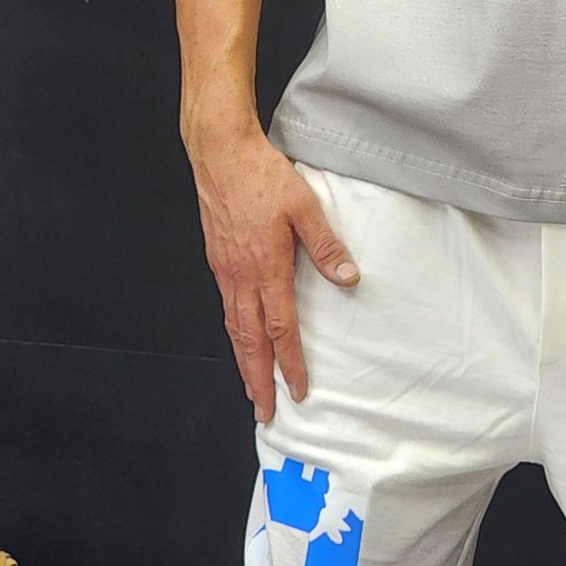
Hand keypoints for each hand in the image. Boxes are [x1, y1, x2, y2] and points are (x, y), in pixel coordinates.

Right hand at [187, 126, 360, 424]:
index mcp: (266, 268)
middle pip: (249, 340)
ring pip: (234, 327)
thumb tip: (348, 279)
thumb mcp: (305, 206)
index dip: (290, 363)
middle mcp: (241, 276)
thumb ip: (326, 246)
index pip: (280, 328)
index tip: (298, 390)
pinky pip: (226, 307)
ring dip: (243, 361)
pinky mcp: (217, 259)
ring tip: (251, 387)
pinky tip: (239, 338)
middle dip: (258, 379)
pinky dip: (233, 333)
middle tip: (265, 412)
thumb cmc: (263, 176)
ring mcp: (225, 270)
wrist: (220, 153)